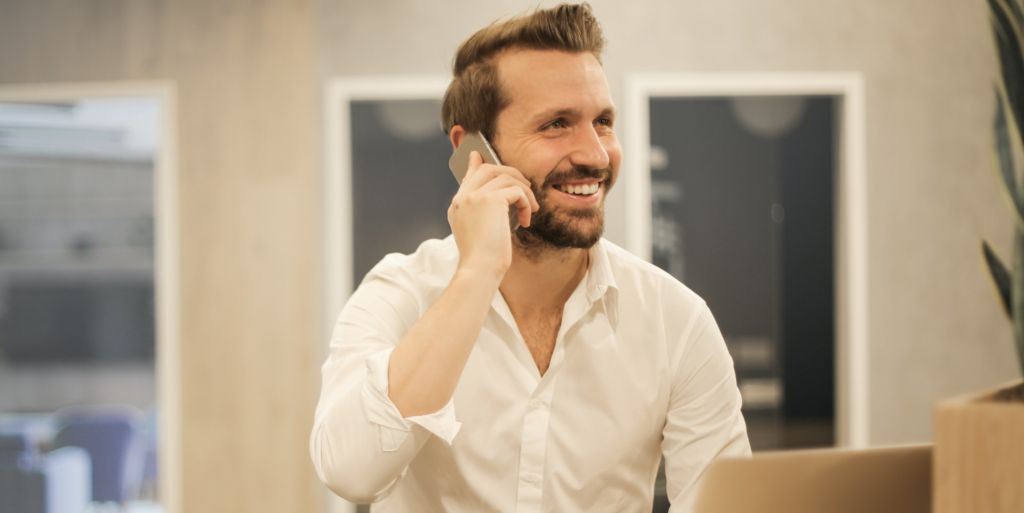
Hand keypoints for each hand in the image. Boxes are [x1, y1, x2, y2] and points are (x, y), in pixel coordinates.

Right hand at [447, 151, 538, 278]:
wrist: (479, 270)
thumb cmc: (483, 259)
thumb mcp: (480, 233)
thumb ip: (485, 213)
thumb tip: (501, 200)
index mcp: (457, 206)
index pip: (468, 176)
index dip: (476, 164)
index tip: (478, 156)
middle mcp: (463, 197)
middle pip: (488, 169)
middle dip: (511, 174)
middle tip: (525, 188)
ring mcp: (474, 196)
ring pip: (505, 177)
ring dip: (524, 191)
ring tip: (530, 209)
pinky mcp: (490, 199)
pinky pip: (516, 190)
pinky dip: (526, 202)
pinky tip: (526, 219)